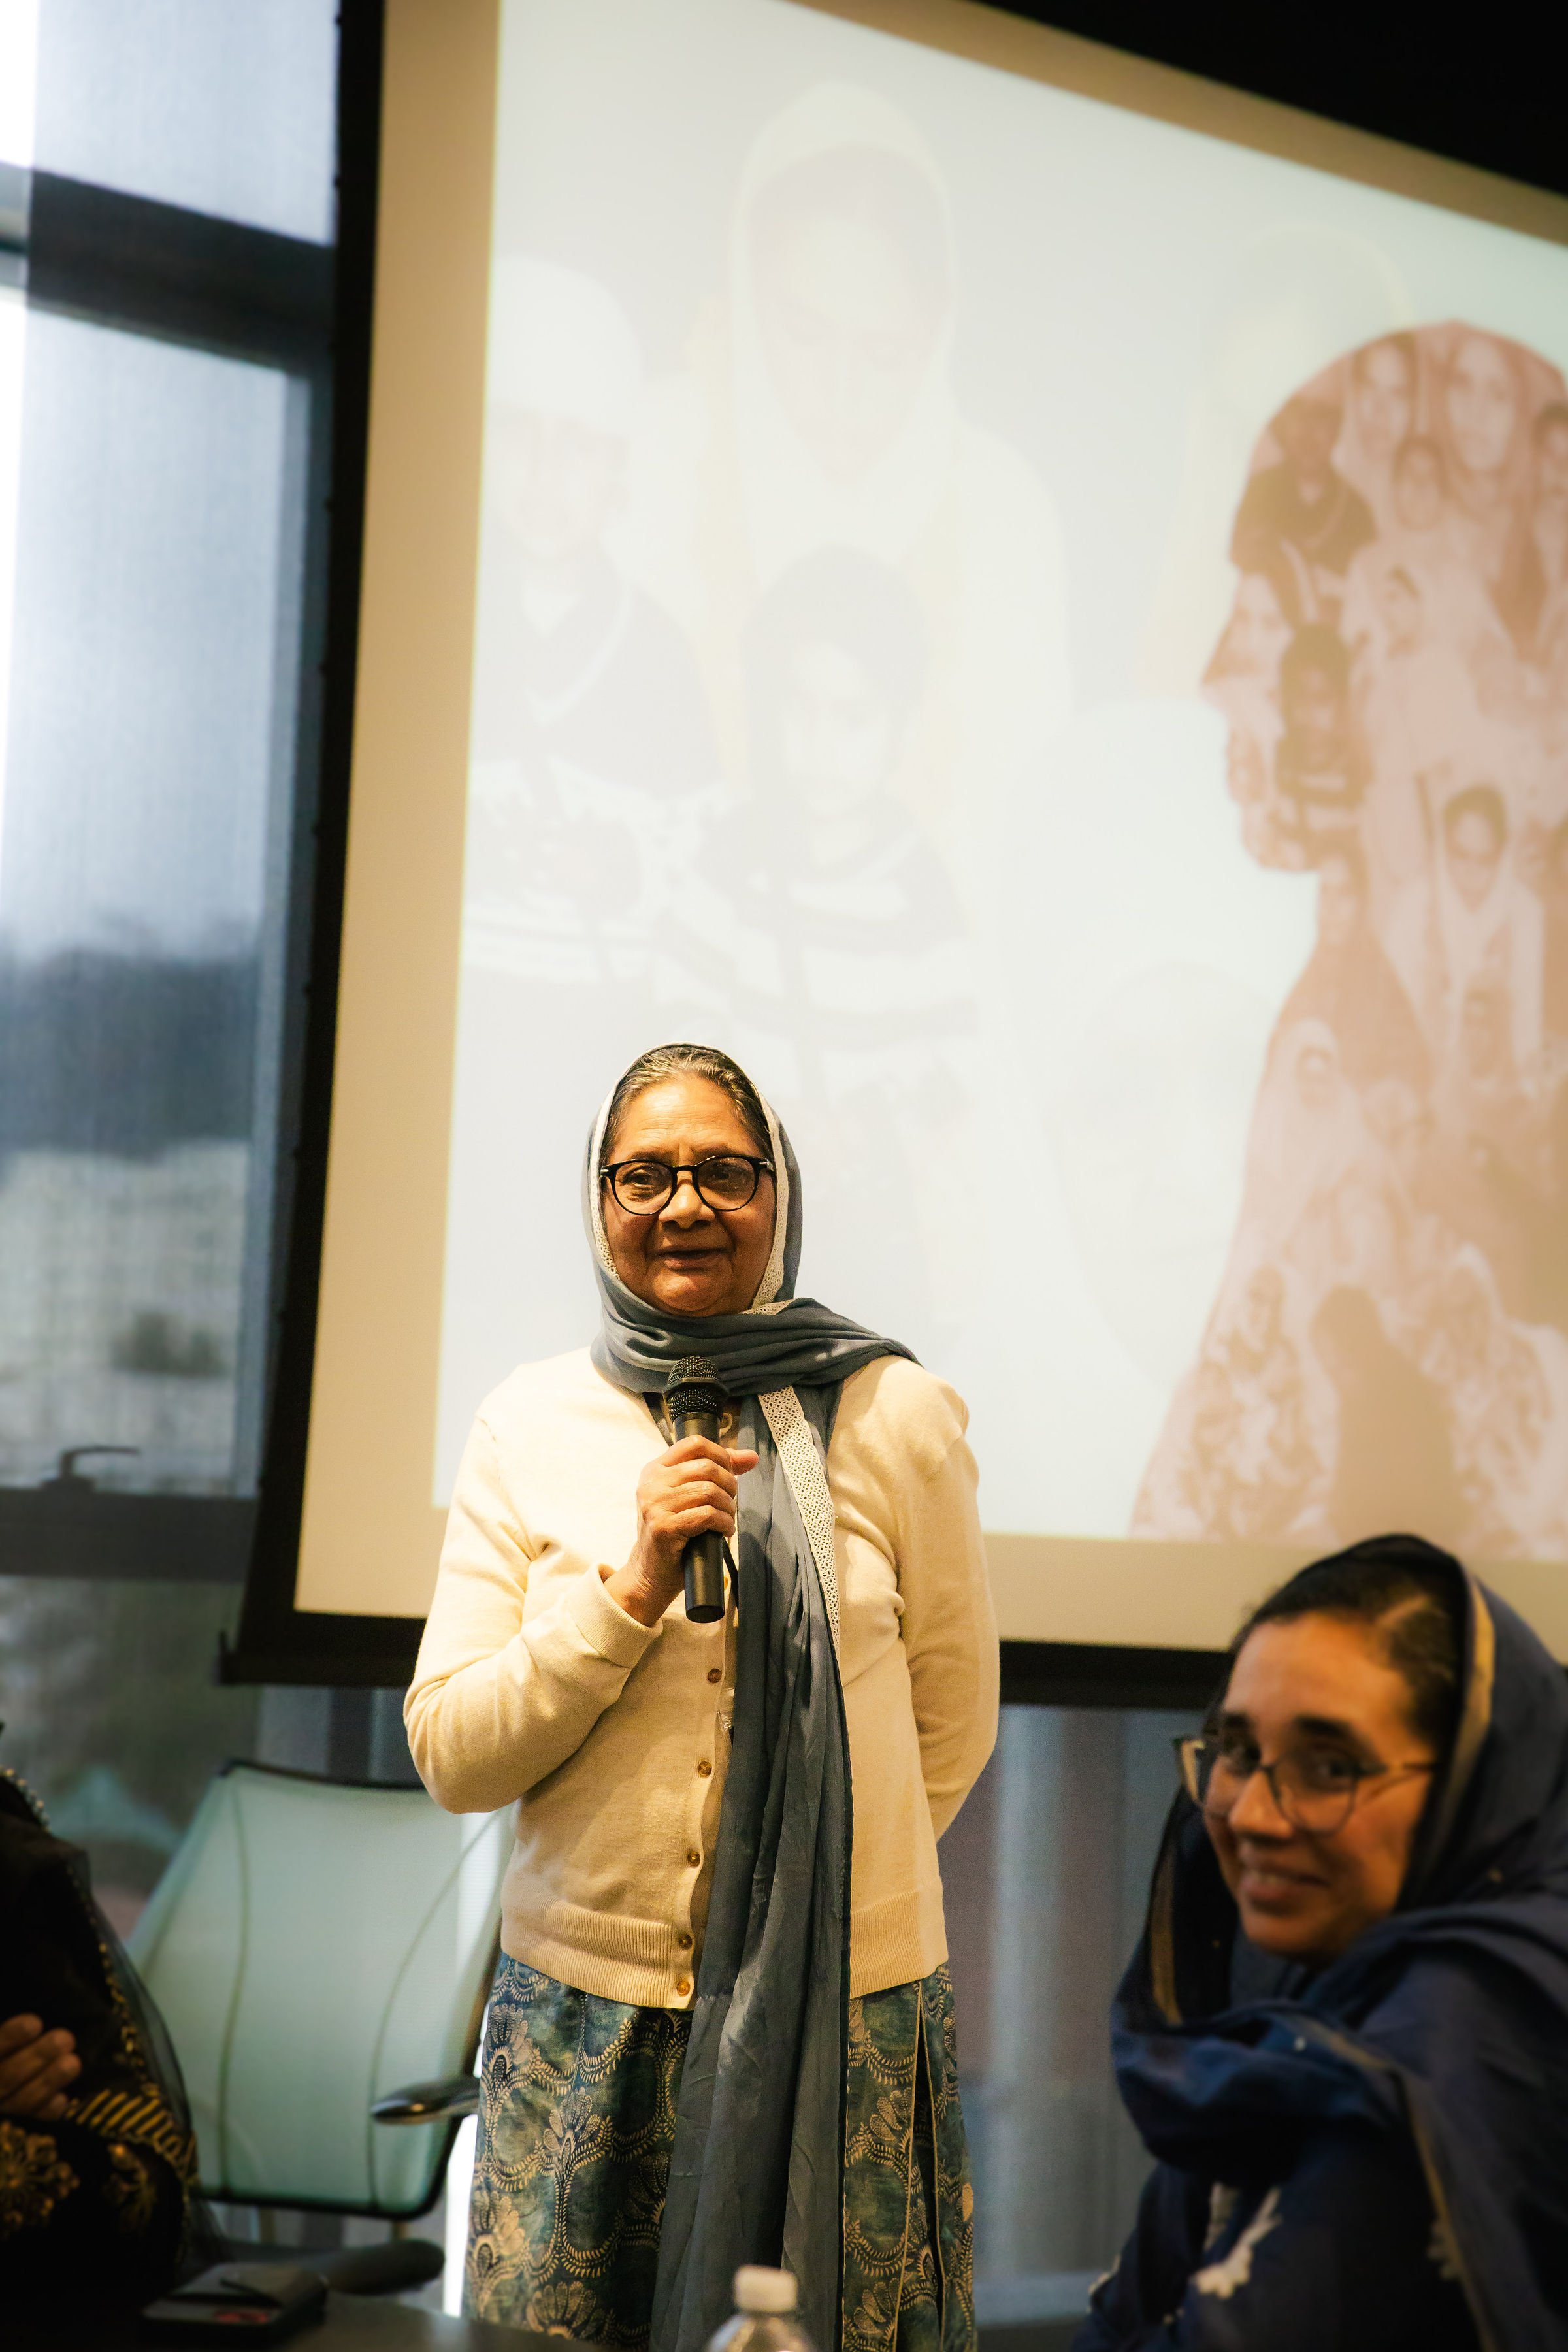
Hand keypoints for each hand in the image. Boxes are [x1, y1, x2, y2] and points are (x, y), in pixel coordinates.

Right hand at [0, 2014, 79, 2120]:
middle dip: (36, 2058)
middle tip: (65, 2039)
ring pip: (19, 2100)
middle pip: (4, 2078)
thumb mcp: (12, 2006)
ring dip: (48, 2082)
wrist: (27, 2049)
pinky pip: (32, 2118)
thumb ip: (14, 2004)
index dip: (9, 2037)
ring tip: (73, 2062)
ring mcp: (3, 2101)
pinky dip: (47, 2110)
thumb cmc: (18, 2020)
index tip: (35, 2022)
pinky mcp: (20, 2114)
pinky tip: (63, 2099)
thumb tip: (28, 1975)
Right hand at [605, 1436, 758, 1627]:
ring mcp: (655, 1505)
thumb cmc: (673, 1532)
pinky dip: (724, 1523)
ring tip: (727, 1518)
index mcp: (655, 1470)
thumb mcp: (687, 1496)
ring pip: (709, 1491)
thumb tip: (750, 1456)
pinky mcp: (663, 1528)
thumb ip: (716, 1472)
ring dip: (728, 1507)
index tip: (730, 1473)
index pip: (694, 1444)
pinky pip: (707, 1515)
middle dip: (729, 1484)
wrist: (649, 1572)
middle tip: (730, 1502)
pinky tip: (723, 1531)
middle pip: (707, 1467)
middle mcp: (652, 1484)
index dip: (721, 1454)